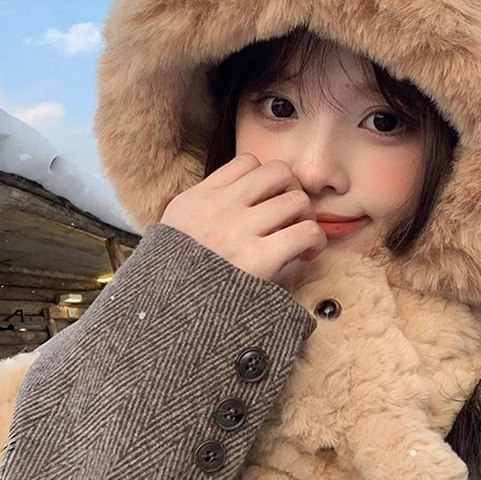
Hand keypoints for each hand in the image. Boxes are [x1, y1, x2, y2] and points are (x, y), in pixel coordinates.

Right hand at [160, 153, 326, 281]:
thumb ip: (205, 212)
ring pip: (297, 200)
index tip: (267, 203)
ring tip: (299, 238)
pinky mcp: (258, 259)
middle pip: (278, 171)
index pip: (246, 162)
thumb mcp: (176, 234)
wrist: (166, 317)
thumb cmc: (178, 281)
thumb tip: (247, 202)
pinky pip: (306, 231)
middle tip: (291, 217)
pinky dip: (315, 241)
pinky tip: (306, 255)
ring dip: (306, 217)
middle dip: (292, 191)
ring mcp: (238, 231)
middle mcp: (218, 208)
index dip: (266, 180)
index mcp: (197, 200)